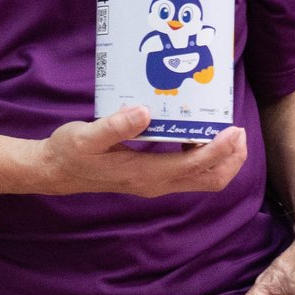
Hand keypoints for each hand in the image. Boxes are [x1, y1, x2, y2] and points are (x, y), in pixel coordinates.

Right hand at [36, 107, 248, 199]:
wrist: (55, 171)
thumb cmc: (69, 152)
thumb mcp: (85, 136)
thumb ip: (115, 126)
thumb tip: (144, 111)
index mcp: (145, 173)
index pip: (194, 165)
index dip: (219, 149)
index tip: (232, 128)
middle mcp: (157, 183)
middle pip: (210, 179)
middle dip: (232, 157)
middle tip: (238, 129)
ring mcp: (156, 183)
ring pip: (205, 179)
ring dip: (223, 159)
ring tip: (228, 131)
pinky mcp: (153, 178)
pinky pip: (192, 174)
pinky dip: (207, 158)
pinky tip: (200, 134)